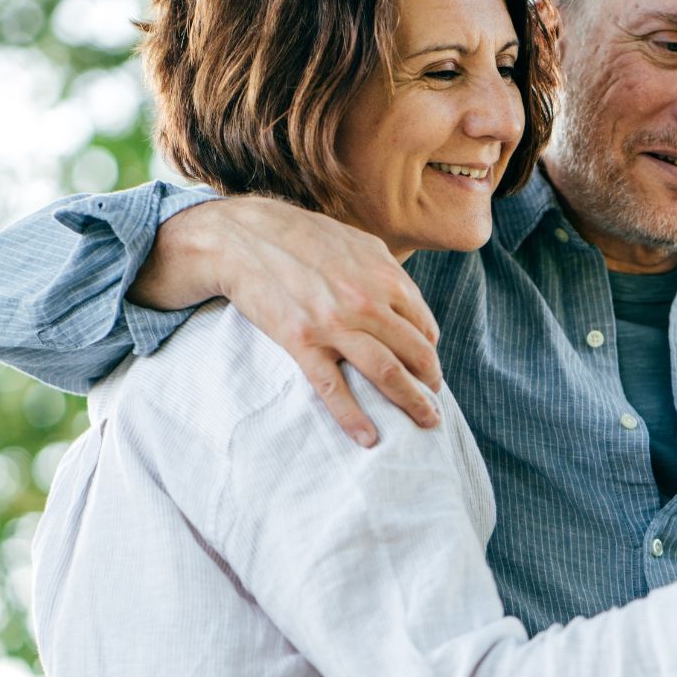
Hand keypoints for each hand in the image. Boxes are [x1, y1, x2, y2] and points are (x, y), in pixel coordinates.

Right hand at [133, 196, 443, 445]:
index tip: (426, 367)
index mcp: (384, 276)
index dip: (429, 351)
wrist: (243, 238)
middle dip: (430, 382)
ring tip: (425, 421)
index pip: (423, 326)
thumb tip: (409, 304)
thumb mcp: (356, 244)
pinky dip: (354, 418)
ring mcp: (335, 324)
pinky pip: (334, 389)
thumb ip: (386, 273)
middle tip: (434, 401)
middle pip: (415, 353)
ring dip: (412, 402)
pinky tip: (369, 439)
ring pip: (387, 372)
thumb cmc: (301, 238)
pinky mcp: (301, 342)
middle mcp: (366, 301)